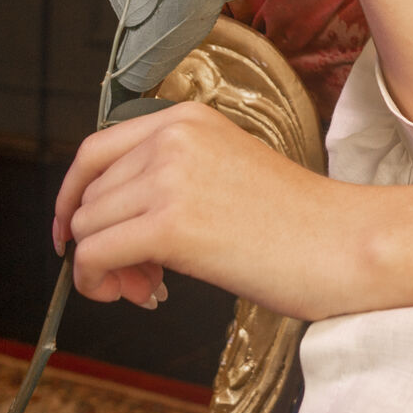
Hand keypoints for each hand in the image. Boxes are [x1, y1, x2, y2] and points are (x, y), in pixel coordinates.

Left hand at [52, 100, 361, 320]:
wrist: (341, 242)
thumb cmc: (294, 219)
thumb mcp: (225, 168)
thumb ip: (168, 175)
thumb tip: (106, 220)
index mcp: (188, 118)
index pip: (94, 151)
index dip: (73, 196)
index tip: (72, 231)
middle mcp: (173, 138)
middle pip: (88, 194)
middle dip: (99, 240)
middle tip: (137, 276)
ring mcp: (170, 178)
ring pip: (87, 227)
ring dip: (104, 267)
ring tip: (147, 286)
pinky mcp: (170, 225)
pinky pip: (94, 256)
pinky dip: (98, 283)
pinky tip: (138, 294)